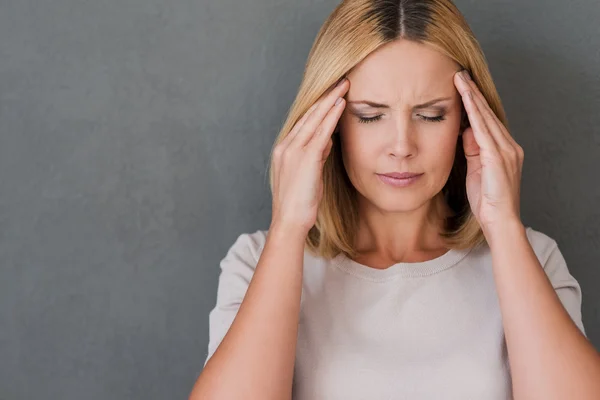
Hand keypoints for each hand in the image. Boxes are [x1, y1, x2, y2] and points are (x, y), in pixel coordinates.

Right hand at [270, 77, 349, 233]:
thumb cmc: (299, 203)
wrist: (289, 221)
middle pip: (308, 114)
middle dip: (325, 97)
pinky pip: (321, 131)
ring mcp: (293, 150)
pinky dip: (332, 115)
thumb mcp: (309, 175)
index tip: (331, 94)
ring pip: (314, 118)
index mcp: (284, 150)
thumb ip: (316, 156)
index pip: (303, 122)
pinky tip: (342, 104)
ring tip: (344, 85)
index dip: (318, 106)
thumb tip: (328, 141)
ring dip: (330, 100)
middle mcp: (286, 146)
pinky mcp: (305, 157)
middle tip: (340, 81)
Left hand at [454, 70, 523, 236]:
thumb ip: (472, 151)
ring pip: (485, 117)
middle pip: (487, 113)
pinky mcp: (498, 157)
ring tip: (460, 80)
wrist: (499, 220)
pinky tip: (465, 100)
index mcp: (504, 149)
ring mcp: (505, 150)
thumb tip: (465, 132)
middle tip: (460, 74)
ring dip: (472, 97)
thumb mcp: (476, 170)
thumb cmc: (487, 200)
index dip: (475, 103)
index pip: (487, 120)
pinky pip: (483, 129)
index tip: (463, 87)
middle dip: (473, 93)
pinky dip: (474, 113)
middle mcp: (508, 146)